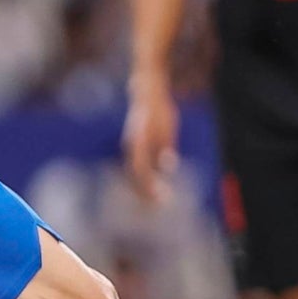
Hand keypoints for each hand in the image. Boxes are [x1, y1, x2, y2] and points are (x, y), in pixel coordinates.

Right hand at [121, 85, 178, 203]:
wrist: (147, 94)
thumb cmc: (160, 110)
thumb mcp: (168, 126)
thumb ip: (166, 146)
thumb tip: (168, 168)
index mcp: (138, 141)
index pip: (140, 169)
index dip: (148, 185)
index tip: (160, 196)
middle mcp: (130, 146)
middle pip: (134, 176)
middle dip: (145, 192)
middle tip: (161, 204)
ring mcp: (130, 148)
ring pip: (132, 175)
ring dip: (144, 189)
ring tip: (159, 200)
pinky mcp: (133, 150)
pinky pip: (135, 170)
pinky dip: (143, 181)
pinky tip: (155, 189)